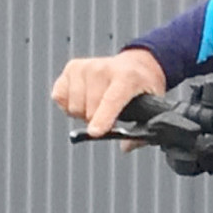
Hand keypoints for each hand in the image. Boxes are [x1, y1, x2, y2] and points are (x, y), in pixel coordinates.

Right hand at [51, 49, 167, 152]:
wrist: (135, 65)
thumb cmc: (142, 88)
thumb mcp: (152, 107)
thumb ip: (142, 133)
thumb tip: (125, 146)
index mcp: (127, 77)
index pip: (111, 100)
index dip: (102, 118)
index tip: (94, 133)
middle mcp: (103, 68)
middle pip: (90, 109)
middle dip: (97, 122)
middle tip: (107, 117)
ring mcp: (85, 67)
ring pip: (74, 107)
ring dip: (83, 113)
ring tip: (97, 106)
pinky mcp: (71, 68)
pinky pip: (59, 97)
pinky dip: (69, 105)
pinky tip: (83, 99)